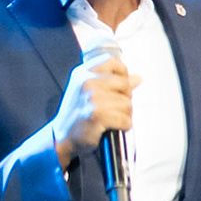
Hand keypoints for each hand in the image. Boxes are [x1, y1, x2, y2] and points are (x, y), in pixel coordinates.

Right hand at [52, 47, 140, 169]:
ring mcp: (92, 98)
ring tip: (109, 119)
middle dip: (125, 98)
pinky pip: (125, 120)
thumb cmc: (77, 115)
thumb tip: (137, 78)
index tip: (118, 87)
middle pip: (125, 85)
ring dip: (123, 115)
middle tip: (112, 108)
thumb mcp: (90, 93)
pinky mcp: (98, 114)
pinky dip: (122, 126)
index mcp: (83, 73)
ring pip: (127, 104)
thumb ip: (114, 83)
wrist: (62, 137)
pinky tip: (111, 127)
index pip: (114, 63)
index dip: (122, 75)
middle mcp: (86, 82)